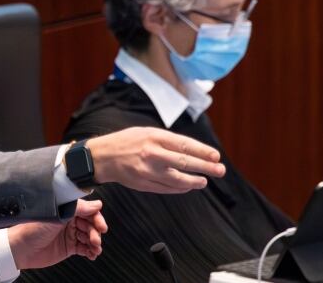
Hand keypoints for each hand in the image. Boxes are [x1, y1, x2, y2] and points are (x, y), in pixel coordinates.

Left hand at [8, 199, 107, 269]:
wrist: (20, 248)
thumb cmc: (32, 228)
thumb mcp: (57, 215)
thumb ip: (78, 209)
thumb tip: (96, 204)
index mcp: (66, 210)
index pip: (87, 211)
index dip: (96, 218)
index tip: (101, 225)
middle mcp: (69, 221)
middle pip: (90, 225)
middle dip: (95, 232)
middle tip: (96, 239)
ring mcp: (69, 234)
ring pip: (89, 237)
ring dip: (95, 242)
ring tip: (95, 248)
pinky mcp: (68, 247)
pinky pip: (84, 248)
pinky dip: (90, 251)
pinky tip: (92, 254)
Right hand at [86, 126, 225, 192]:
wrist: (102, 157)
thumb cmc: (127, 142)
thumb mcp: (146, 133)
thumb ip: (168, 141)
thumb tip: (194, 151)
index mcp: (153, 137)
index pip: (184, 145)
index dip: (203, 151)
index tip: (216, 156)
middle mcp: (151, 154)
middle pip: (185, 162)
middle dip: (205, 167)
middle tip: (220, 170)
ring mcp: (147, 171)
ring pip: (178, 179)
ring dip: (194, 181)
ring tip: (204, 181)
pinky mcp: (143, 184)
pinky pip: (166, 188)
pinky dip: (179, 188)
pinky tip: (187, 186)